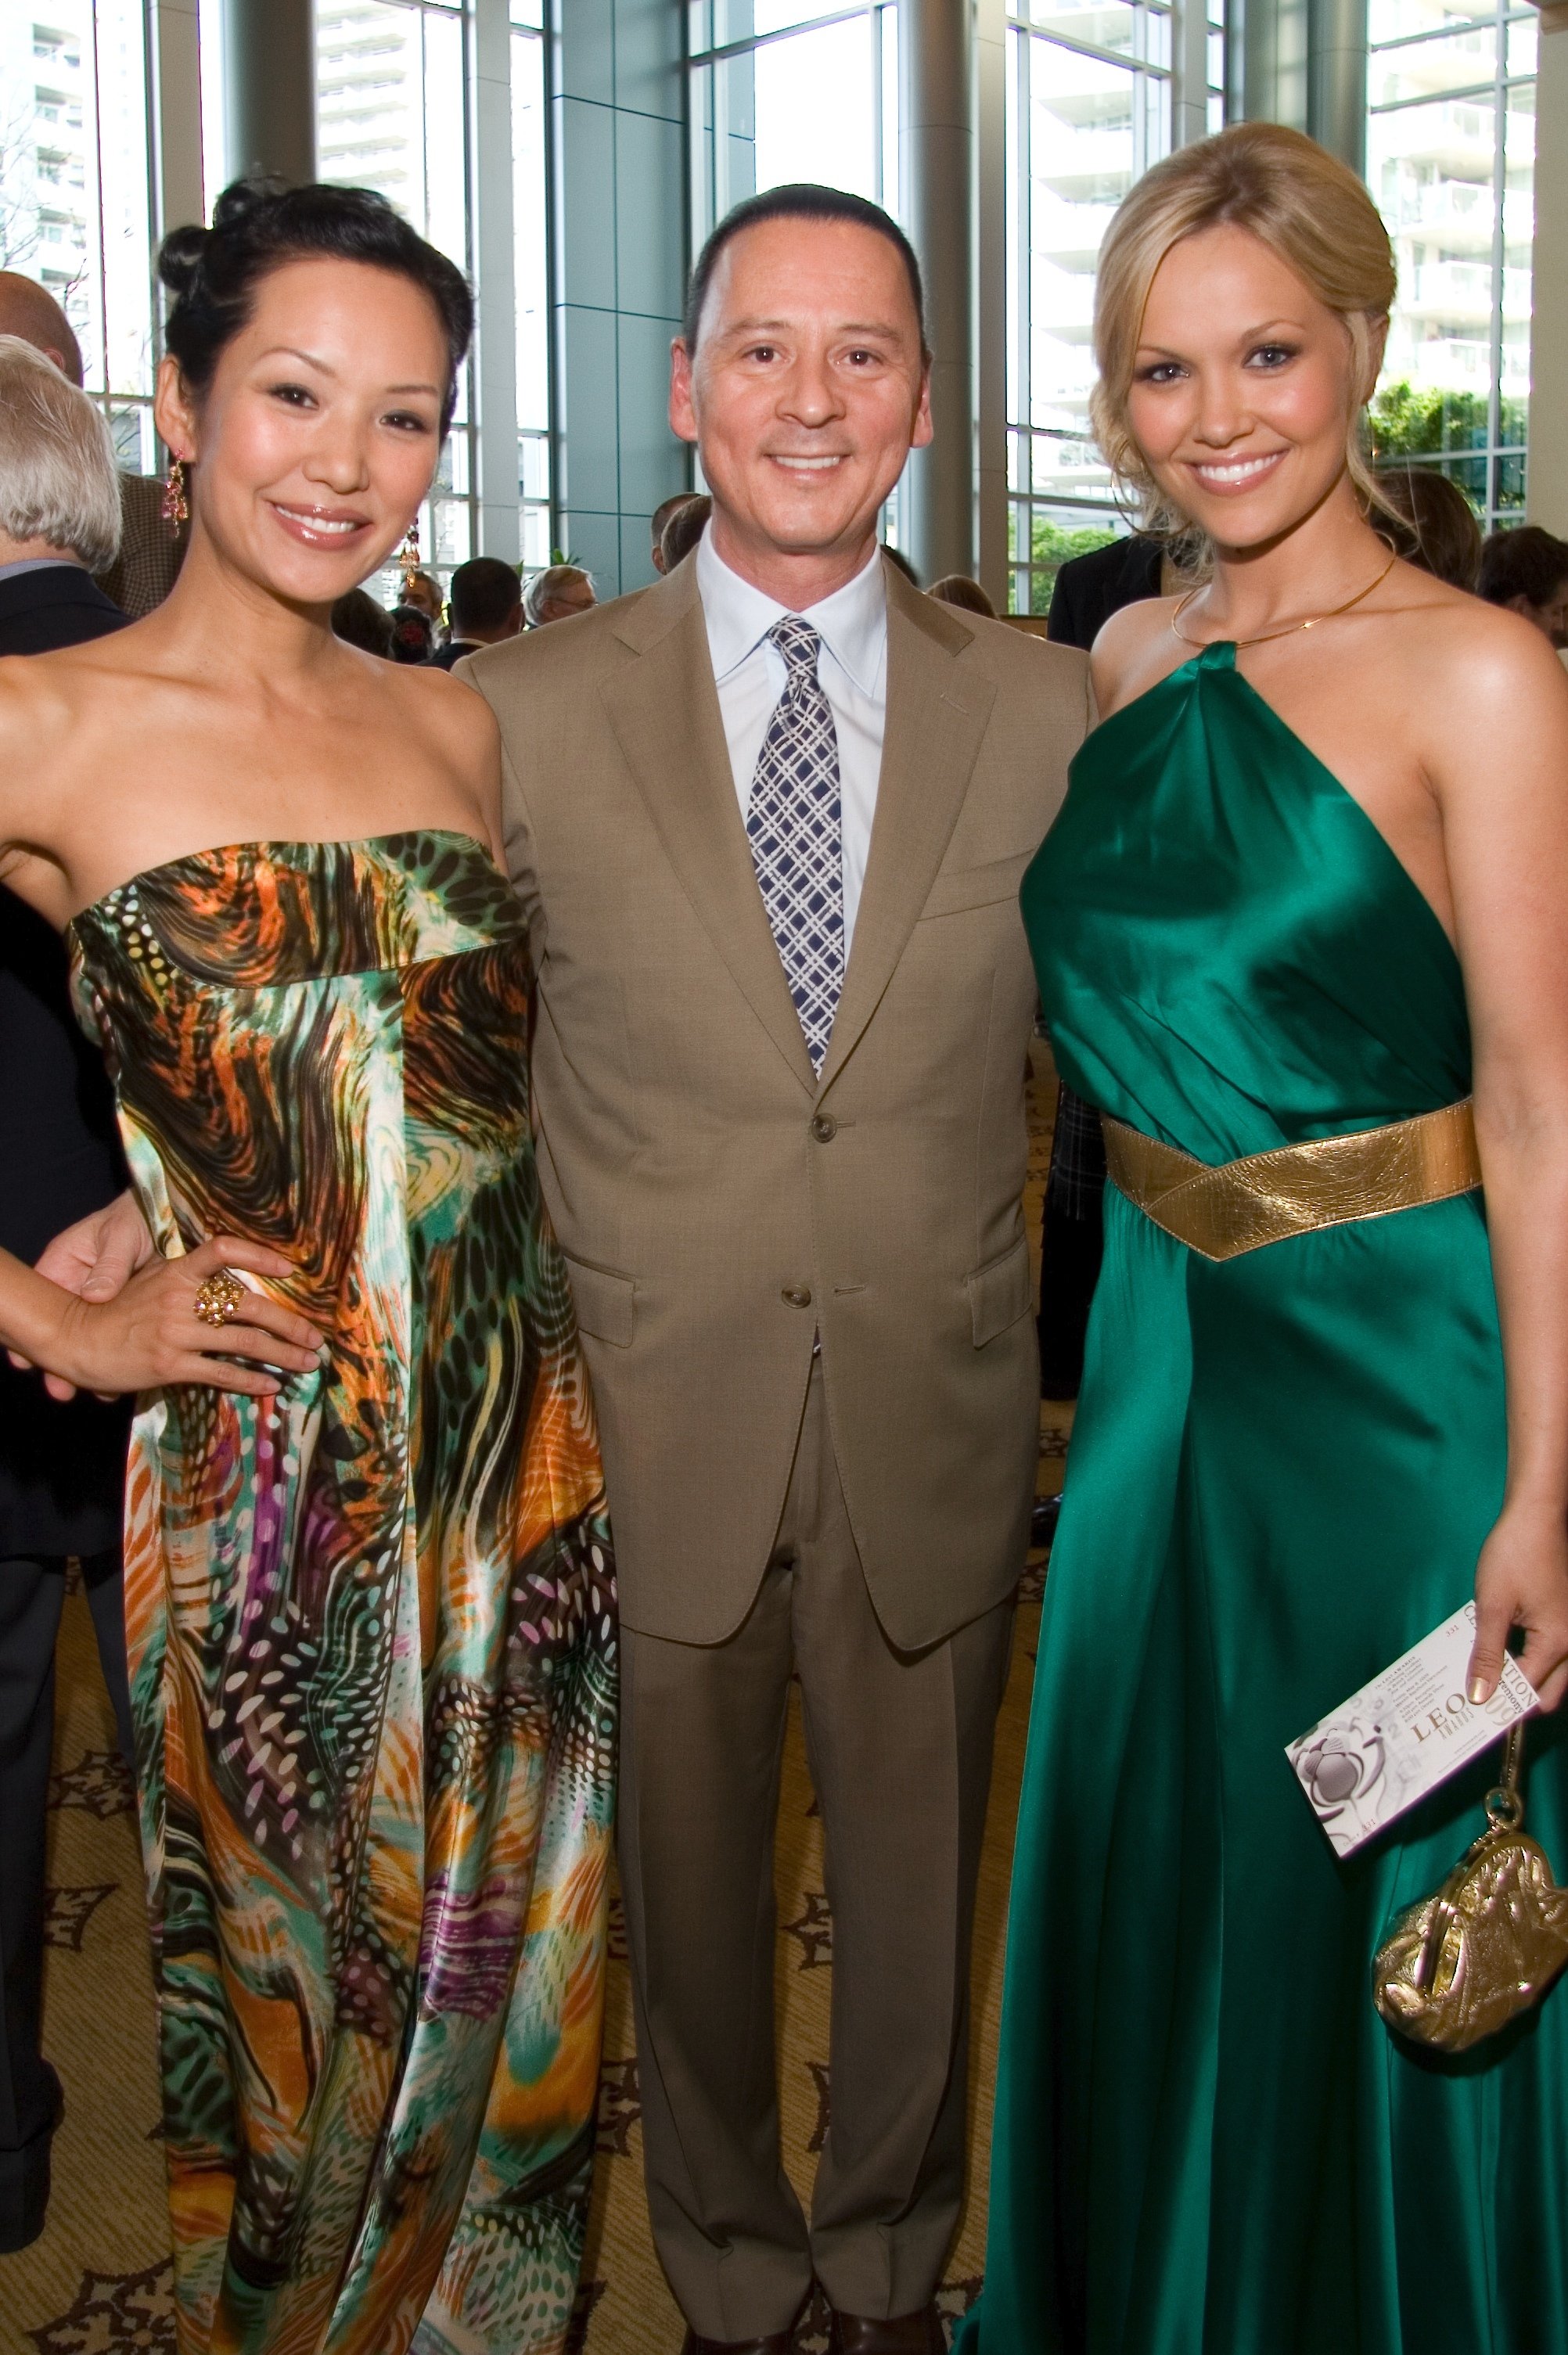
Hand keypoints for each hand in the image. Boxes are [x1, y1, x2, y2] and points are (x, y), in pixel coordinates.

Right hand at [9, 1191, 155, 1400]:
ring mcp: (105, 1302)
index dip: (30, 1333)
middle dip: (60, 1362)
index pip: (39, 1303)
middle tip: (61, 1391)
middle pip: (62, 1329)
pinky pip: (123, 1339)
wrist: (176, 1209)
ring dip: (92, 1366)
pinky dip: (124, 1359)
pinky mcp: (133, 1312)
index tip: (22, 1362)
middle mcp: (79, 1286)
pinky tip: (125, 1381)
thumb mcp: (122, 1234)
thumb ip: (110, 1264)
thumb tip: (94, 1296)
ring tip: (100, 1393)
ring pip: (91, 1339)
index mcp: (65, 1262)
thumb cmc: (139, 1215)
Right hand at [46, 1235, 325, 1401]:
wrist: (73, 1337)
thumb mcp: (150, 1281)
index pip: (223, 1251)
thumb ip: (185, 1279)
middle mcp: (181, 1298)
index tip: (290, 1269)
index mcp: (176, 1271)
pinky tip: (270, 1385)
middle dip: (289, 1323)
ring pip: (244, 1341)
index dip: (259, 1257)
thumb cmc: (114, 1310)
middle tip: (315, 1337)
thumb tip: (226, 1283)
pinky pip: (222, 1372)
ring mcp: (177, 1332)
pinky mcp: (170, 1364)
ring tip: (307, 1363)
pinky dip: (251, 1380)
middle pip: (250, 1305)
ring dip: (282, 1354)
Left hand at [1467, 1500, 1567, 1713]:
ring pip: (1552, 1675)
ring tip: (1486, 1678)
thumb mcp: (1492, 1606)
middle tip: (1481, 1699)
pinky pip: (1550, 1653)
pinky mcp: (1566, 1621)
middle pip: (1548, 1693)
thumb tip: (1480, 1695)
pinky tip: (1499, 1652)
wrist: (1536, 1517)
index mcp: (1558, 1643)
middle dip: (1516, 1700)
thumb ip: (1487, 1654)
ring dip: (1522, 1680)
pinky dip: (1527, 1659)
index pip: (1528, 1692)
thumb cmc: (1515, 1554)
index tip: (1472, 1713)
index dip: (1500, 1704)